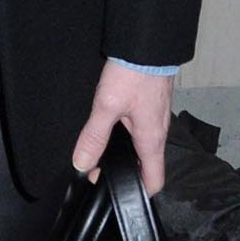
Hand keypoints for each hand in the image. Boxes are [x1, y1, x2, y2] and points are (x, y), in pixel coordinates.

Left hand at [71, 61, 172, 195]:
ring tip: (97, 152)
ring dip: (123, 151)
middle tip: (96, 172)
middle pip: (146, 163)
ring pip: (142, 144)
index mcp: (151, 139)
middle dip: (124, 171)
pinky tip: (109, 127)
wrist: (147, 43)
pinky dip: (126, 134)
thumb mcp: (107, 106)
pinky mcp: (150, 104)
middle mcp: (157, 131)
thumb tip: (82, 163)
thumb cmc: (133, 73)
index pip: (154, 179)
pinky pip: (140, 128)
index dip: (139, 193)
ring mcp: (155, 117)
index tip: (119, 197)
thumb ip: (94, 136)